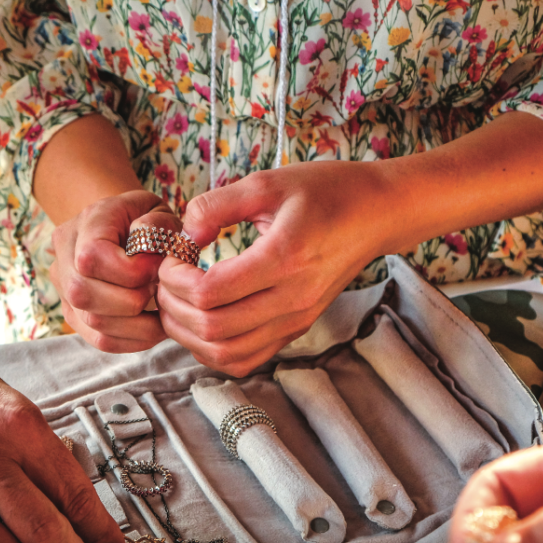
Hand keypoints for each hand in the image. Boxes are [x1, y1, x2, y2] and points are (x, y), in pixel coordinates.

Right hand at [49, 189, 180, 352]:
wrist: (127, 229)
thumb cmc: (148, 221)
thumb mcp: (160, 212)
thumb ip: (158, 226)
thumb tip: (146, 255)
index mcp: (86, 222)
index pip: (91, 256)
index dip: (130, 270)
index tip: (157, 268)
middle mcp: (64, 253)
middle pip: (83, 293)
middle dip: (132, 301)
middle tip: (157, 291)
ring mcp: (63, 287)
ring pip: (92, 321)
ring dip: (136, 325)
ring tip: (161, 312)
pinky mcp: (74, 313)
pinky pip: (99, 339)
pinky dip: (132, 340)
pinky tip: (152, 327)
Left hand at [157, 161, 388, 375]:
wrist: (376, 213)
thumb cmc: (323, 191)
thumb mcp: (266, 183)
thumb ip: (216, 205)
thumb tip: (181, 235)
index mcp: (284, 258)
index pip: (210, 292)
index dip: (174, 280)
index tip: (170, 257)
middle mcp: (292, 299)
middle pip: (213, 329)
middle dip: (173, 307)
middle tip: (165, 280)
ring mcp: (296, 320)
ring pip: (226, 354)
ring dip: (188, 335)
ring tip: (177, 302)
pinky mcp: (296, 329)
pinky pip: (245, 359)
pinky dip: (212, 349)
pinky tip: (202, 320)